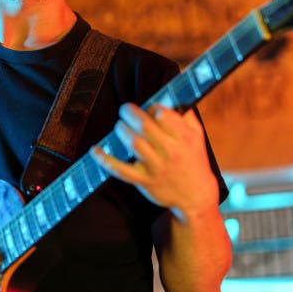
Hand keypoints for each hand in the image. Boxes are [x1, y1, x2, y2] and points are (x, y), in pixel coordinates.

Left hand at [92, 104, 218, 220]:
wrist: (195, 195)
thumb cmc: (194, 160)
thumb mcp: (197, 135)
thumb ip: (184, 114)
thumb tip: (169, 95)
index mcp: (184, 138)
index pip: (163, 114)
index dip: (152, 108)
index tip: (150, 110)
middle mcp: (171, 152)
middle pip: (144, 126)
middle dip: (130, 113)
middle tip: (125, 110)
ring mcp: (156, 167)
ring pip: (133, 143)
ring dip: (122, 130)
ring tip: (120, 126)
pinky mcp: (144, 181)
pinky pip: (121, 170)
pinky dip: (105, 160)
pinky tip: (95, 150)